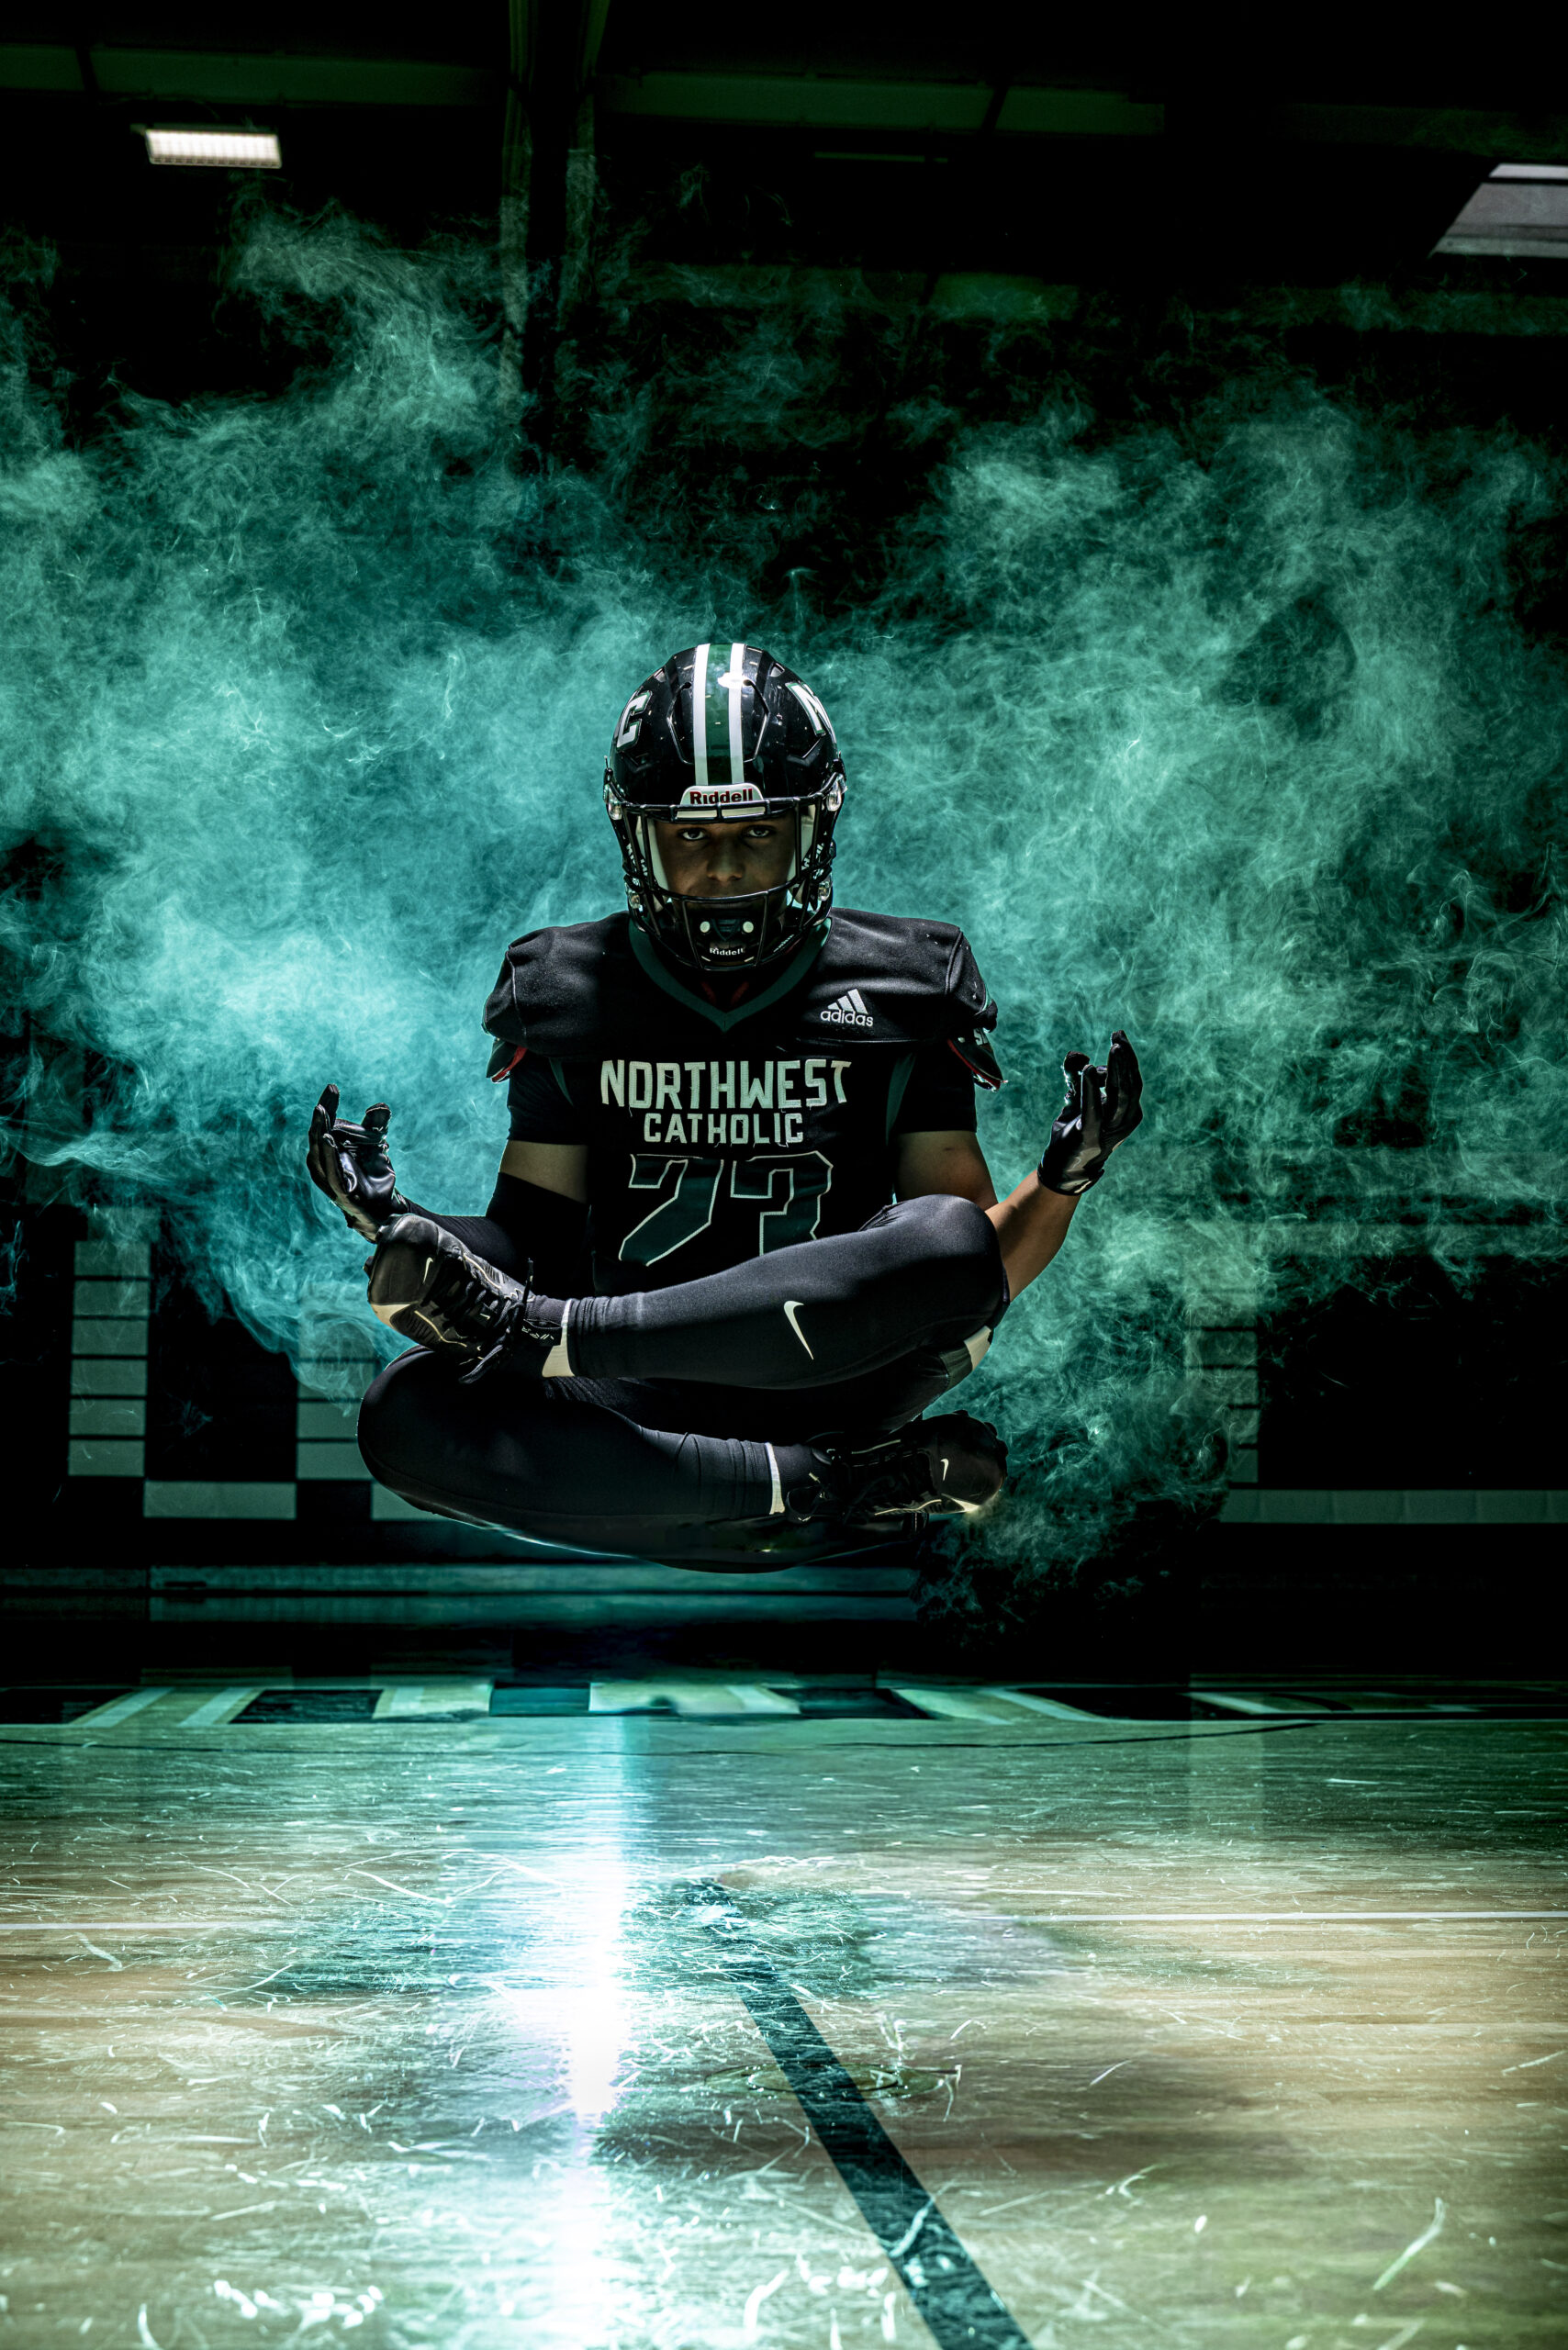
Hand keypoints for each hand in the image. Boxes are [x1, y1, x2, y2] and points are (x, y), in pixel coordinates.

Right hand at [306, 1085, 408, 1240]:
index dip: (327, 1106)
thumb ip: (376, 1126)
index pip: (323, 1124)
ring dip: (319, 1132)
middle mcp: (324, 1164)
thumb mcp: (376, 1145)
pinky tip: (329, 1140)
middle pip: (317, 1135)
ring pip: (318, 1153)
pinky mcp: (340, 1191)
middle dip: (321, 1115)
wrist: (387, 1206)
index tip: (332, 1087)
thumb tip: (381, 1107)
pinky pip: (331, 1172)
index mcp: (329, 1150)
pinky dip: (329, 1155)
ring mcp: (329, 1179)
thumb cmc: (375, 1175)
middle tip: (323, 1099)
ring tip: (321, 1112)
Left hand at [1037, 1031, 1143, 1196]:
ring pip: (1121, 1094)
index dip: (1127, 1057)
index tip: (1118, 1034)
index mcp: (1126, 1112)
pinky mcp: (1092, 1135)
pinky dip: (1092, 1088)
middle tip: (1117, 1036)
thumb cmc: (1075, 1132)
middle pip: (1131, 1084)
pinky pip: (1095, 1108)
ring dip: (1117, 1069)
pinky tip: (1090, 1070)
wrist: (1064, 1167)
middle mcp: (1124, 1121)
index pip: (1132, 1080)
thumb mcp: (1076, 1099)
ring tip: (1113, 1048)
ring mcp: (1110, 1130)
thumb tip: (1076, 1054)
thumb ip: (1075, 1077)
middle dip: (1125, 1058)